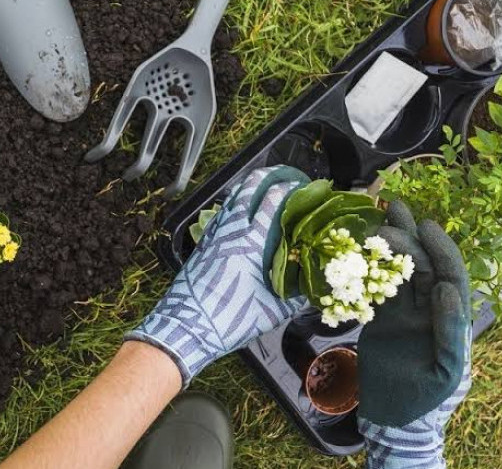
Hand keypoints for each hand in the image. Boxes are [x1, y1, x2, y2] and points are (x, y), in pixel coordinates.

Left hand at [126, 166, 310, 386]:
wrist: (187, 326)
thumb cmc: (228, 320)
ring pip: (232, 199)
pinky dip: (233, 205)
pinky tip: (240, 211)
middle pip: (248, 189)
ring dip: (249, 188)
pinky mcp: (203, 244)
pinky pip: (220, 215)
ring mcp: (214, 235)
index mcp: (251, 244)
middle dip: (268, 176)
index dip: (288, 188)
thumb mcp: (272, 312)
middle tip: (284, 175)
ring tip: (264, 186)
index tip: (302, 185)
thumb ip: (296, 297)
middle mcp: (231, 232)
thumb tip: (315, 288)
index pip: (272, 202)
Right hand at [357, 201, 471, 467]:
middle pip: (422, 267)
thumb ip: (450, 333)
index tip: (425, 227)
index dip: (440, 250)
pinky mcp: (382, 320)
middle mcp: (428, 311)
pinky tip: (360, 249)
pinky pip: (376, 289)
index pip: (449, 277)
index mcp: (448, 320)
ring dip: (390, 246)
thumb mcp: (446, 372)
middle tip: (391, 211)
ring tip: (378, 217)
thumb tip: (446, 291)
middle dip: (410, 238)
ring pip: (398, 272)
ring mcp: (404, 314)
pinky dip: (368, 269)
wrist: (393, 418)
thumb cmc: (425, 400)